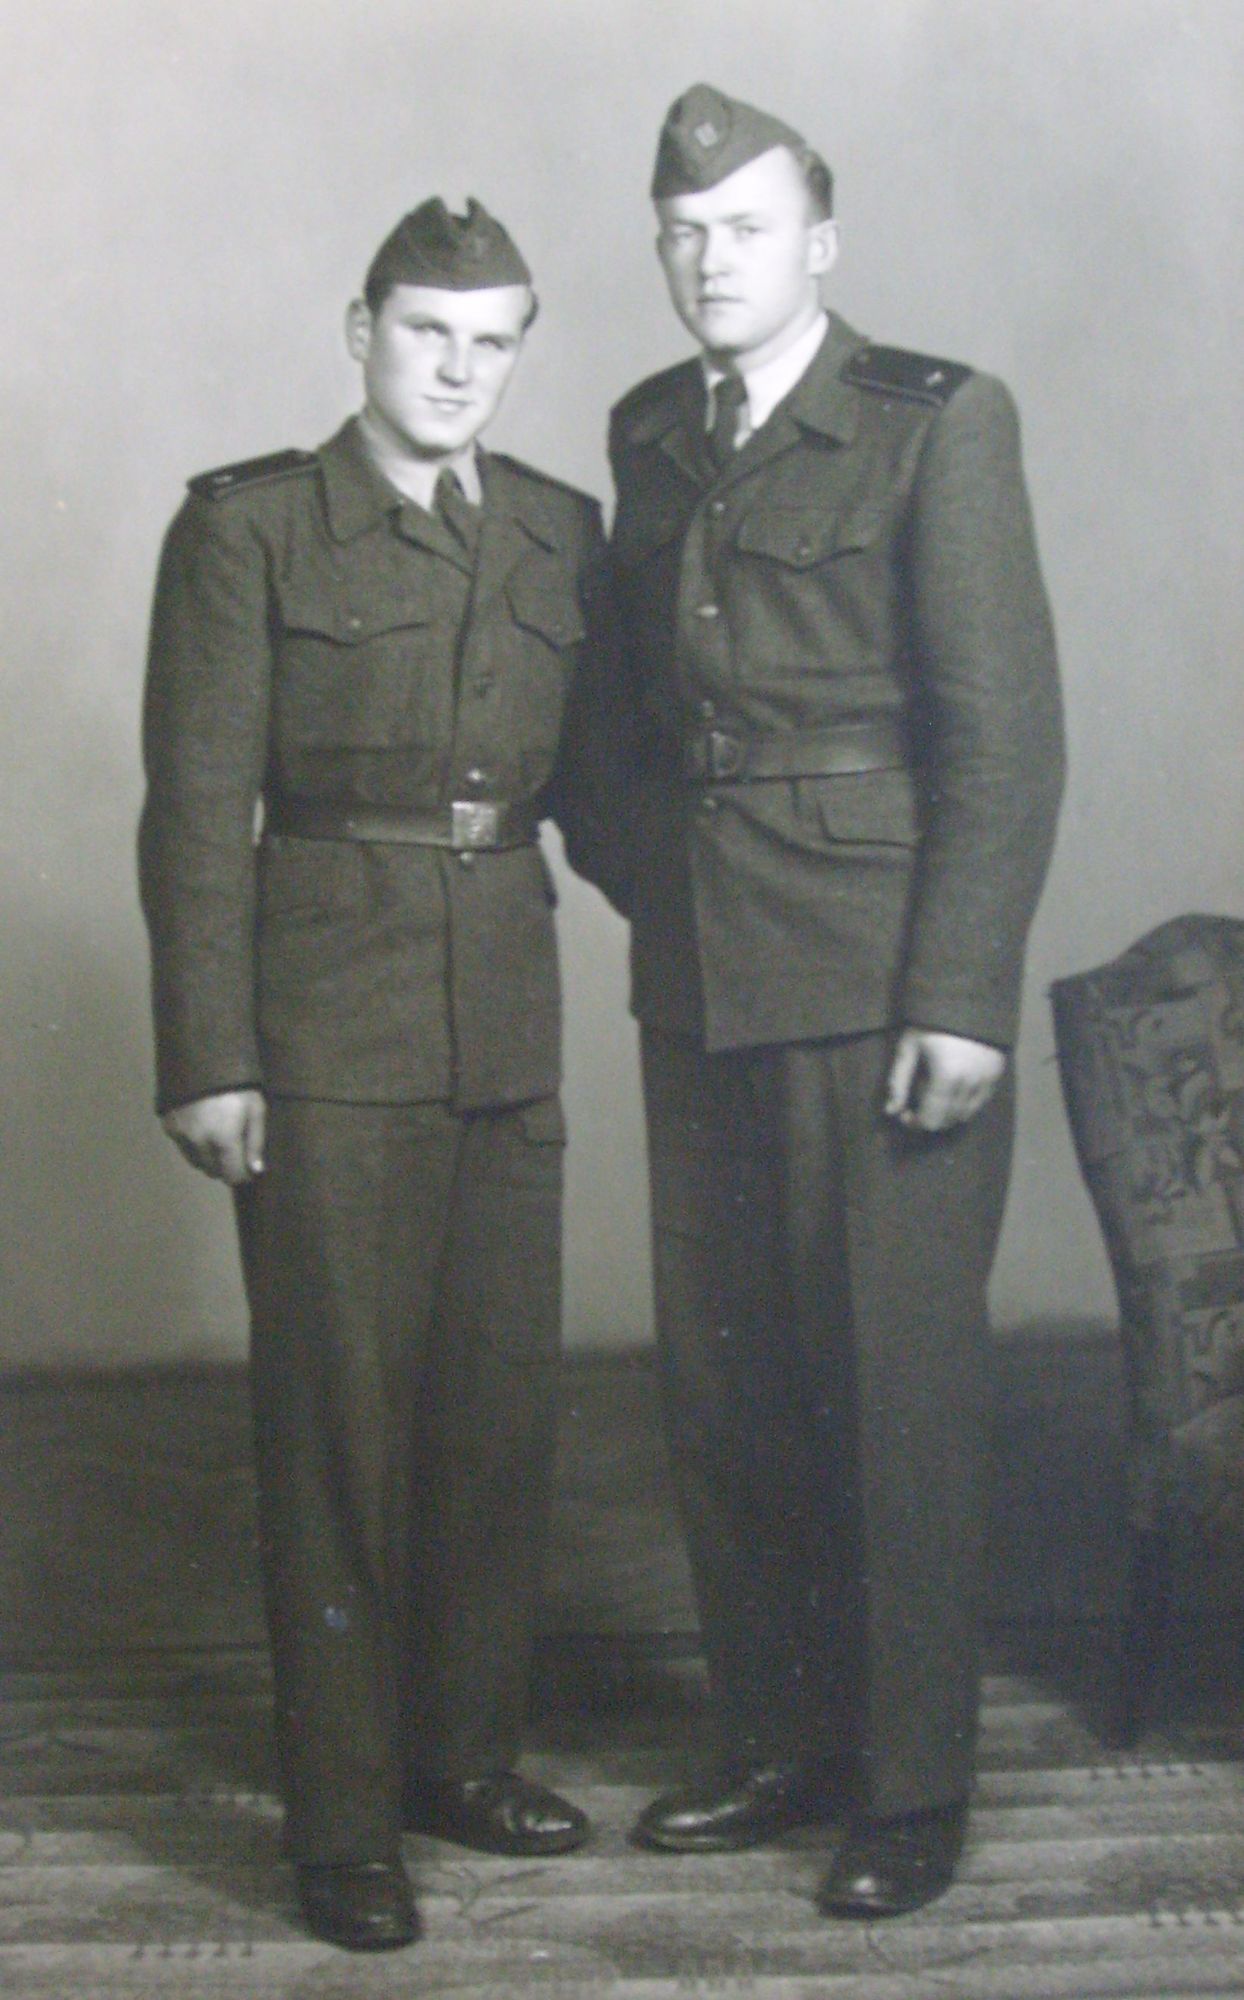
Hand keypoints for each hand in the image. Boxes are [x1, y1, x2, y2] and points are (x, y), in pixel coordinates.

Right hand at [161, 1089, 266, 1183]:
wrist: (203, 1056)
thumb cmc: (237, 1082)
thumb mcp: (256, 1109)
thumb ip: (256, 1142)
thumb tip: (255, 1170)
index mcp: (223, 1139)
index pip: (232, 1175)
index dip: (242, 1174)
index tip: (248, 1167)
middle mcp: (199, 1142)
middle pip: (213, 1171)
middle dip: (226, 1166)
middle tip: (235, 1150)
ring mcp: (181, 1135)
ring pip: (196, 1161)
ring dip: (208, 1157)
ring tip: (219, 1138)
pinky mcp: (169, 1126)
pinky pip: (183, 1146)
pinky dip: (194, 1144)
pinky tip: (203, 1126)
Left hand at [885, 1028, 1005, 1132]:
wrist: (965, 997)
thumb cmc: (929, 1022)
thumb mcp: (908, 1048)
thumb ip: (898, 1082)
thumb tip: (890, 1112)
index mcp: (947, 1077)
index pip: (932, 1120)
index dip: (915, 1122)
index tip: (905, 1112)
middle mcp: (971, 1083)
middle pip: (949, 1120)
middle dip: (930, 1116)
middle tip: (918, 1099)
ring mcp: (988, 1079)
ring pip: (966, 1114)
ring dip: (948, 1110)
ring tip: (936, 1087)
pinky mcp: (998, 1073)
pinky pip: (981, 1101)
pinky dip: (965, 1101)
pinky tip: (953, 1084)